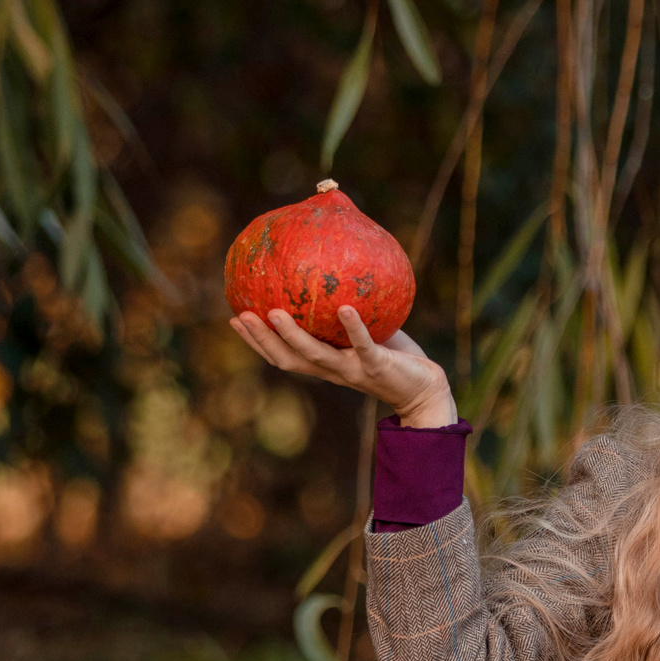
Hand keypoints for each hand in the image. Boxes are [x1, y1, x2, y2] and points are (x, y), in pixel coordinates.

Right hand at [230, 305, 457, 427]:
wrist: (426, 390)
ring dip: (293, 335)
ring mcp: (353, 370)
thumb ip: (347, 309)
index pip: (282, 356)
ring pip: (316, 355)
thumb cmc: (396, 357)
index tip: (234, 319)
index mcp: (325, 364)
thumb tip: (333, 271)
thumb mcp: (367, 331)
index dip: (256, 341)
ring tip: (275, 312)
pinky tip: (345, 308)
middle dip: (261, 340)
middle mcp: (333, 370)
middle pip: (288, 359)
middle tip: (240, 315)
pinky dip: (353, 327)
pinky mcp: (377, 367)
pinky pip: (363, 345)